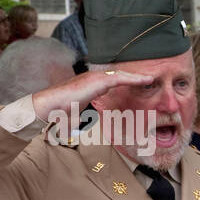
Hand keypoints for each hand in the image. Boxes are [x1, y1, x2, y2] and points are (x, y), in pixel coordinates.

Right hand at [31, 66, 152, 122]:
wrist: (49, 107)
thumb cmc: (60, 112)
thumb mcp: (77, 114)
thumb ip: (83, 115)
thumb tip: (81, 123)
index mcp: (90, 85)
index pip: (112, 81)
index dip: (126, 81)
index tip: (138, 84)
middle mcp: (93, 78)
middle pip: (119, 75)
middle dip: (134, 77)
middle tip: (149, 78)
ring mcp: (95, 77)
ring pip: (121, 75)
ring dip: (137, 77)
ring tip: (150, 78)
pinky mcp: (97, 80)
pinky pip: (120, 78)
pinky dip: (133, 79)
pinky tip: (144, 80)